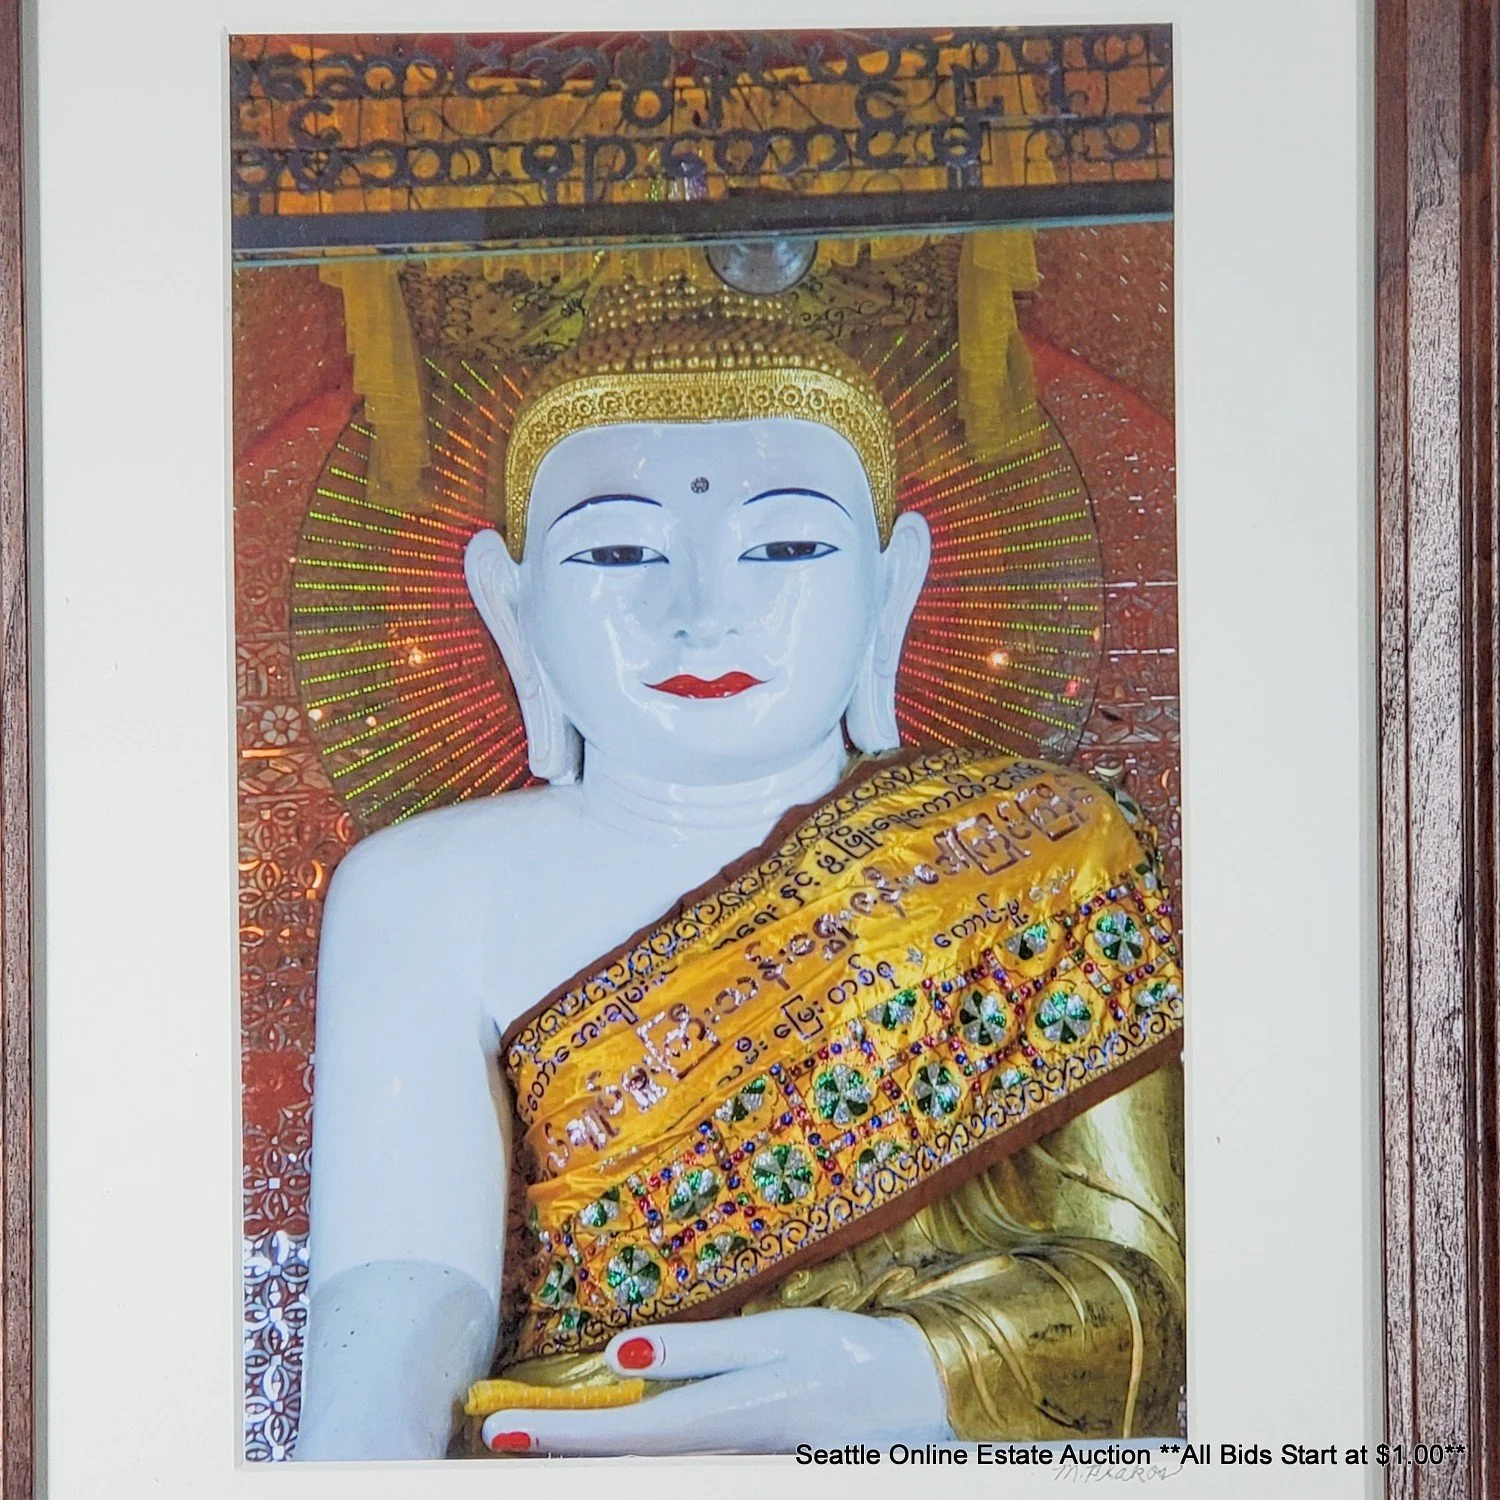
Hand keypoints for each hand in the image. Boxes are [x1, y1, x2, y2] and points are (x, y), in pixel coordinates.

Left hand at [480, 1308, 951, 1455]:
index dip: (562, 1434)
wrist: (917, 1404)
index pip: (626, 1432)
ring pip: (650, 1477)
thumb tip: (618, 1355)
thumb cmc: (844, 1358)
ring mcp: (739, 1474)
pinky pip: (681, 1473)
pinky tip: (608, 1453)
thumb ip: (696, 1352)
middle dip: (562, 1456)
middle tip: (500, 1438)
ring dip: (593, 1461)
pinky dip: (637, 1463)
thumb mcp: (774, 1338)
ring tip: (540, 1441)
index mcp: (730, 1417)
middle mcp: (727, 1459)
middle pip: (628, 1468)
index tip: (505, 1428)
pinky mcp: (749, 1475)